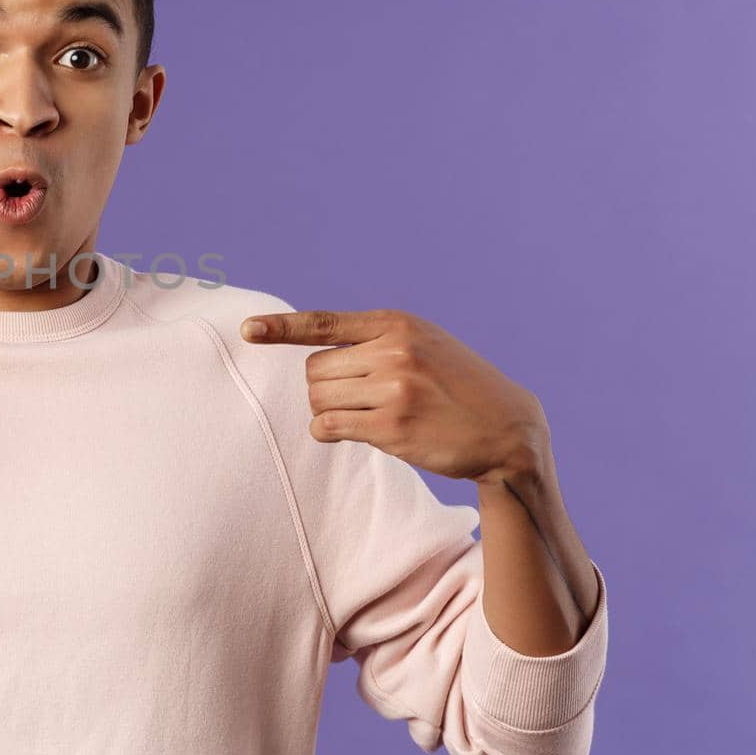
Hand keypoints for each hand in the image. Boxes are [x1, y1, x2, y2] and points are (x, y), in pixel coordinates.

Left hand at [240, 309, 549, 484]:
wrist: (508, 428)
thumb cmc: (458, 386)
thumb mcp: (424, 344)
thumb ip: (375, 341)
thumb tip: (313, 355)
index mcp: (396, 324)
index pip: (324, 322)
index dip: (281, 328)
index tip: (248, 330)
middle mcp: (393, 351)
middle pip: (314, 370)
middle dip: (323, 387)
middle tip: (355, 398)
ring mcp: (393, 389)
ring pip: (318, 399)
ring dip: (328, 411)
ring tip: (361, 415)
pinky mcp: (392, 427)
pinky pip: (330, 427)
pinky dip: (328, 431)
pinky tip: (350, 432)